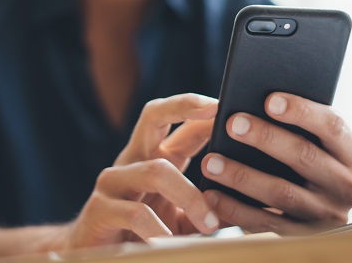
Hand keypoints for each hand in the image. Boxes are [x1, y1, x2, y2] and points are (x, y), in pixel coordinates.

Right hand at [64, 93, 220, 248]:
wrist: (96, 260)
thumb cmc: (146, 236)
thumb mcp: (185, 219)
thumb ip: (212, 207)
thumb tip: (254, 201)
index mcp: (156, 157)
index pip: (182, 123)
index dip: (205, 109)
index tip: (232, 104)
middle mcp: (133, 160)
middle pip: (153, 115)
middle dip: (184, 105)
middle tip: (213, 108)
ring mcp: (114, 181)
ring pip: (156, 171)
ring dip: (189, 197)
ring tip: (209, 225)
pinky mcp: (98, 208)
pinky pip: (135, 213)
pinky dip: (159, 230)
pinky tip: (171, 243)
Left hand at [201, 92, 351, 233]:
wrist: (316, 213)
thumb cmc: (307, 162)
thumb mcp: (316, 145)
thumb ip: (299, 126)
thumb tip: (258, 100)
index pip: (333, 126)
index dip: (302, 111)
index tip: (269, 99)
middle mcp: (346, 186)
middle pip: (305, 157)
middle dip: (266, 138)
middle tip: (232, 123)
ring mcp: (326, 214)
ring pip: (282, 192)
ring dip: (242, 176)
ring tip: (211, 161)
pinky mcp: (302, 236)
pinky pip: (266, 222)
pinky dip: (236, 209)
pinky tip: (213, 195)